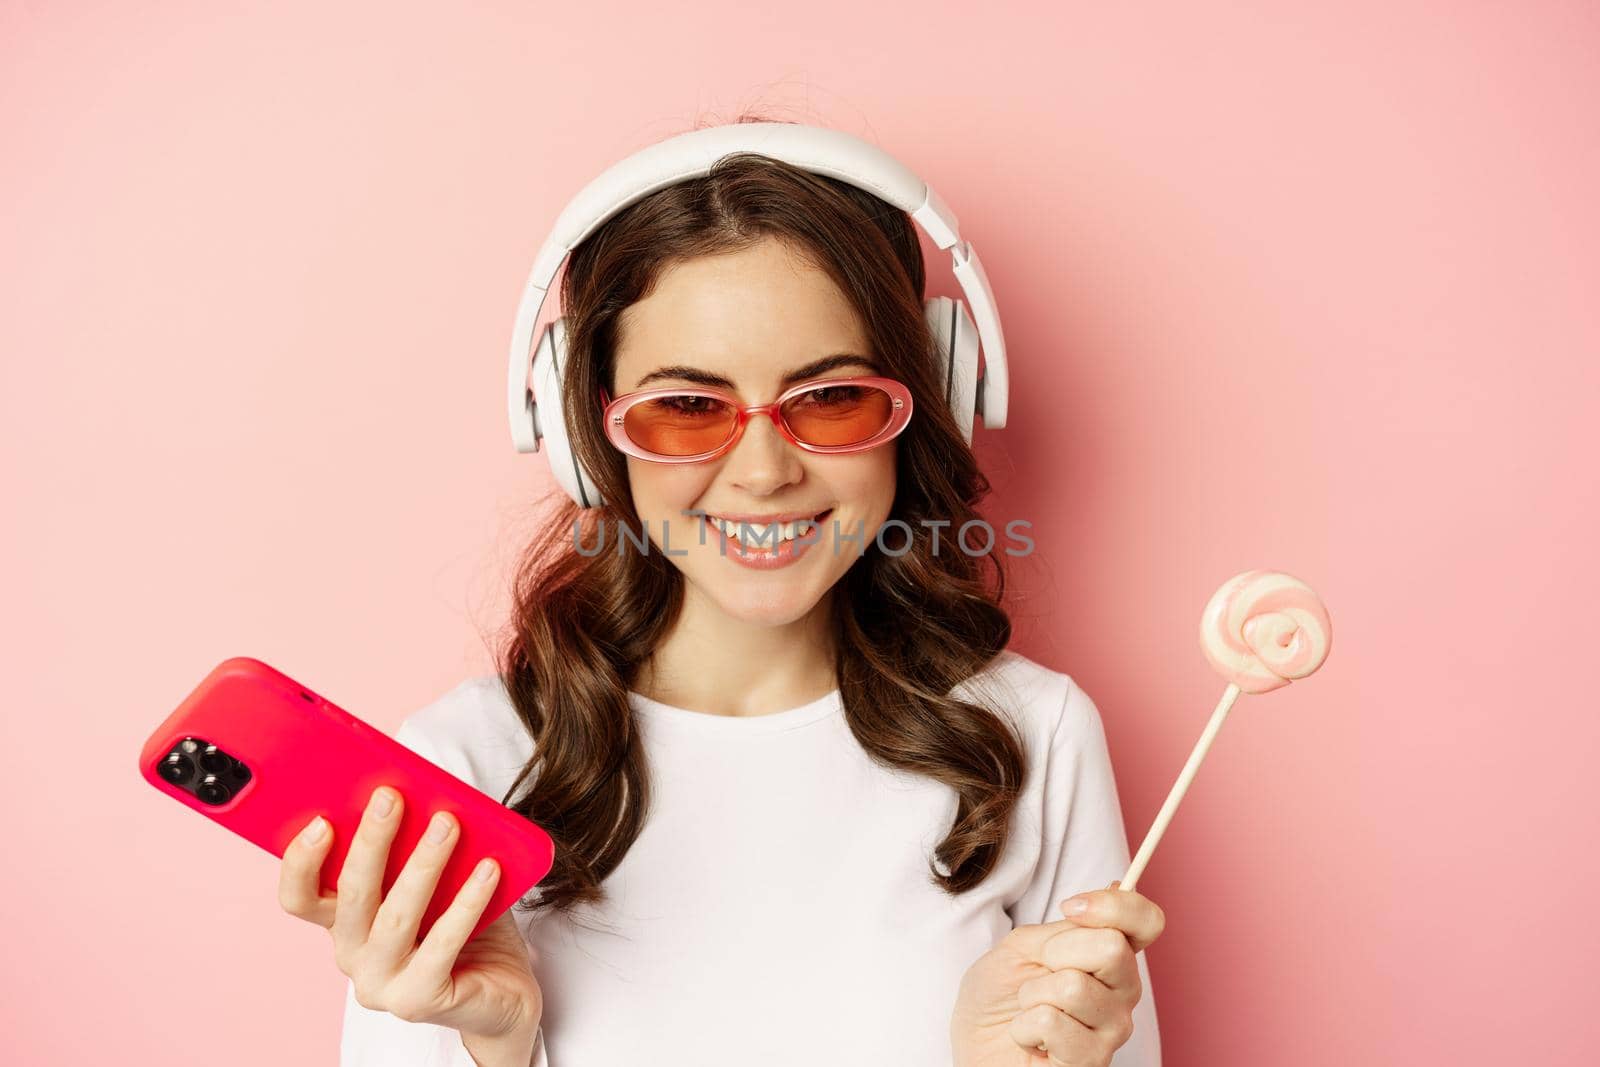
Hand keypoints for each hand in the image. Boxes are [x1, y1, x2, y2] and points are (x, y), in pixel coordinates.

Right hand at [278, 786, 543, 1054]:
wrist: (503, 991)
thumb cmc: (466, 926)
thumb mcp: (436, 882)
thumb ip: (417, 849)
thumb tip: (422, 794)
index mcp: (343, 924)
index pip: (299, 898)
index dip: (301, 862)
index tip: (323, 821)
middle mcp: (351, 957)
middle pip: (351, 896)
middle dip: (370, 841)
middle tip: (392, 797)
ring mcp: (381, 985)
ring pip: (395, 917)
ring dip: (423, 864)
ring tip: (448, 823)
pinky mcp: (418, 1001)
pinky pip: (442, 944)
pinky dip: (467, 903)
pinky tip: (488, 870)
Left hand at [950, 881, 1164, 1066]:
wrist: (975, 1045)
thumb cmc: (999, 995)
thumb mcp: (1025, 945)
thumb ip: (1068, 927)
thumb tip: (1116, 886)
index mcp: (1112, 957)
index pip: (1147, 921)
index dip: (1114, 906)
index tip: (1070, 908)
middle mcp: (1123, 993)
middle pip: (1113, 948)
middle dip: (1056, 952)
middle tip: (1039, 973)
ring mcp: (1112, 1031)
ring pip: (1074, 987)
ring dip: (1032, 995)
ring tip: (1030, 1010)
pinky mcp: (1091, 1063)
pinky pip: (1051, 1023)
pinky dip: (1023, 1027)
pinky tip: (1030, 1040)